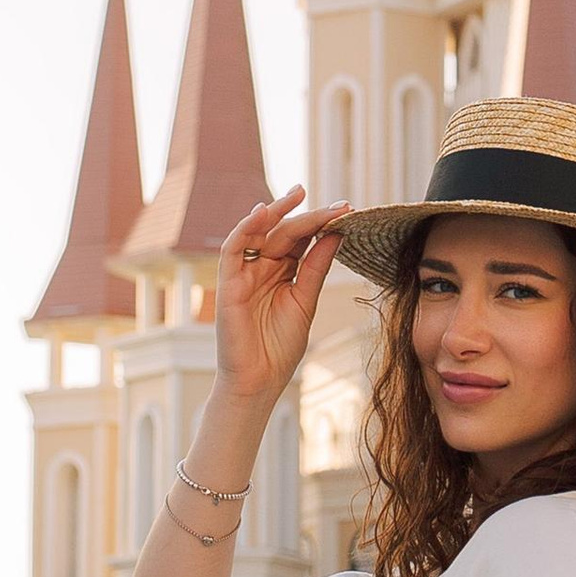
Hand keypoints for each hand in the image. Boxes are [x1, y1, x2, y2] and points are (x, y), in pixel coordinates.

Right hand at [214, 188, 349, 406]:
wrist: (259, 381)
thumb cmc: (279, 347)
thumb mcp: (306, 301)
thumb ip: (316, 267)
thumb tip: (337, 234)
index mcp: (283, 273)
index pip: (301, 240)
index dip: (322, 224)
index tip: (347, 210)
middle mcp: (262, 269)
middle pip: (284, 232)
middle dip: (308, 215)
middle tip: (335, 204)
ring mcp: (244, 274)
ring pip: (258, 233)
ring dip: (276, 212)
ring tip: (299, 195)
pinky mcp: (227, 283)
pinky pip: (232, 248)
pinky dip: (245, 228)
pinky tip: (264, 213)